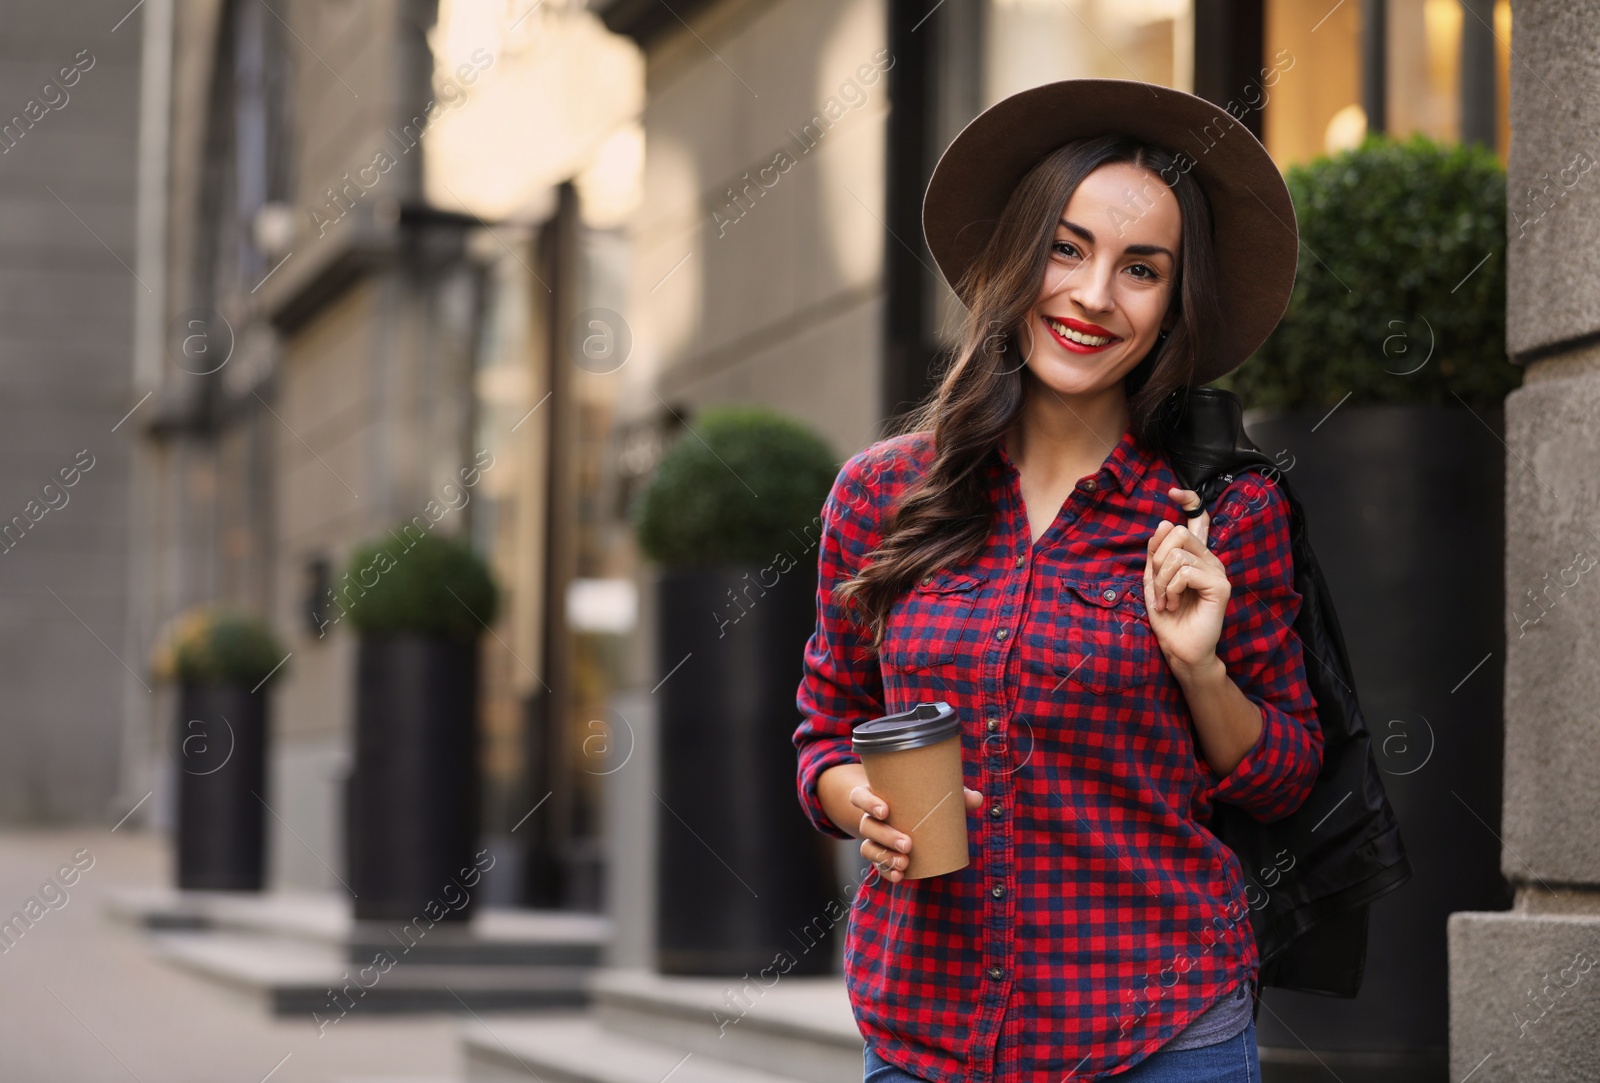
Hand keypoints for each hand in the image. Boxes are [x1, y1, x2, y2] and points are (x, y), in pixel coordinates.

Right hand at [818, 763, 982, 883]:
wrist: (903, 814)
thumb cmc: (917, 798)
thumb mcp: (932, 793)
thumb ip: (954, 794)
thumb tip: (977, 798)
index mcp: (875, 795)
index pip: (859, 797)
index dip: (868, 803)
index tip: (885, 811)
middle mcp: (869, 817)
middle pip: (867, 826)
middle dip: (886, 837)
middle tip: (908, 844)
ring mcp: (872, 838)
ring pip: (868, 848)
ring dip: (885, 857)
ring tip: (905, 863)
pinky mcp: (879, 855)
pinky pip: (877, 865)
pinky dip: (887, 871)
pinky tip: (900, 876)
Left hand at [1143, 486, 1228, 672]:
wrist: (1179, 649)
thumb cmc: (1168, 618)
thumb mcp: (1154, 581)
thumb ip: (1157, 554)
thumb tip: (1164, 523)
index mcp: (1196, 556)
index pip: (1198, 519)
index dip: (1189, 500)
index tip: (1174, 492)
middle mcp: (1209, 559)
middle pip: (1177, 532)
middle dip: (1157, 560)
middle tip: (1159, 586)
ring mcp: (1218, 572)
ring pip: (1178, 554)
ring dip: (1162, 581)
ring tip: (1166, 601)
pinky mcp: (1220, 586)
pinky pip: (1186, 572)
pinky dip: (1171, 589)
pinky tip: (1175, 604)